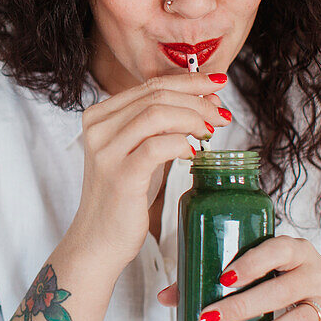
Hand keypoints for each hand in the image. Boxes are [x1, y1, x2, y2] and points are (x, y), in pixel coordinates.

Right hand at [68, 72, 230, 270]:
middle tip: (221, 114)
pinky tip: (193, 154)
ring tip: (210, 133)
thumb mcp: (142, 151)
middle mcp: (98, 128)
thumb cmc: (124, 195)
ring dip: (193, 119)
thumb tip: (207, 99)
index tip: (218, 83)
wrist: (98, 239)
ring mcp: (106, 151)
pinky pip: (158, 146)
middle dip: (197, 100)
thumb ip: (167, 126)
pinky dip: (182, 144)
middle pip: (156, 95)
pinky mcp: (120, 175)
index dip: (189, 81)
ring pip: (158, 114)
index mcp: (99, 116)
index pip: (149, 85)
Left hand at [157, 236, 320, 320]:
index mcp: (296, 250)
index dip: (252, 263)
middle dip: (242, 307)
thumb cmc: (286, 278)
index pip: (277, 250)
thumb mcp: (265, 269)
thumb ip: (219, 278)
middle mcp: (317, 274)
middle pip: (281, 291)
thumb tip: (166, 297)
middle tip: (208, 320)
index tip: (224, 279)